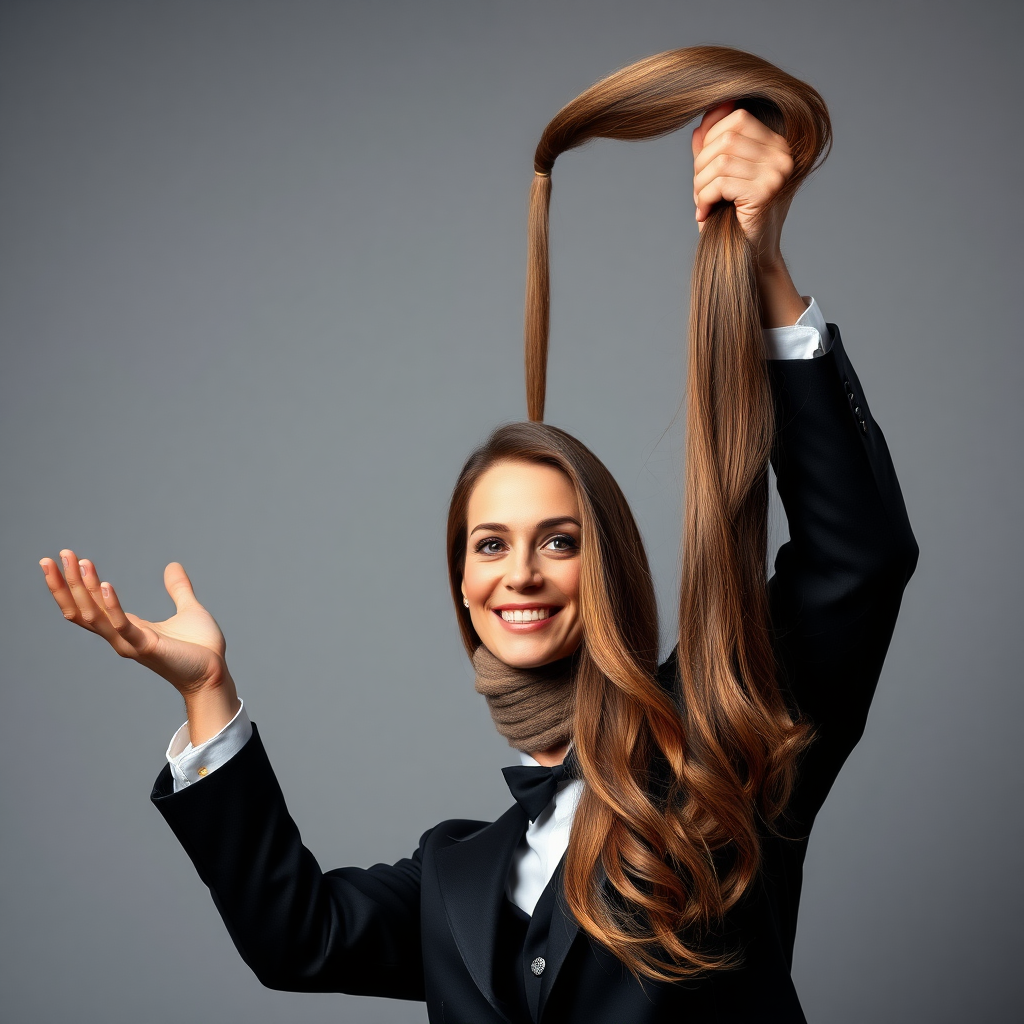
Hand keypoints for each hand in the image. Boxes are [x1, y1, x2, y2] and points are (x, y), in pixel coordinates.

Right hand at [40, 552, 238, 741]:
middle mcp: (121, 637)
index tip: (63, 559)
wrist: (215, 674)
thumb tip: (173, 565)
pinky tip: (106, 584)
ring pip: (95, 616)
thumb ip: (178, 589)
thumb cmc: (200, 648)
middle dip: (66, 584)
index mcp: (127, 627)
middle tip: (52, 558)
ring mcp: (131, 643)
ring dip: (84, 589)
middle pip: (82, 609)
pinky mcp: (147, 647)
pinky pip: (123, 626)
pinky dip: (113, 605)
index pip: (87, 606)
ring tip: (78, 562)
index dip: (72, 585)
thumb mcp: (188, 609)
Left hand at [692, 102, 794, 267]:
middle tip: (699, 191)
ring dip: (700, 184)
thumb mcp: (721, 179)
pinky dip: (704, 199)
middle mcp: (782, 155)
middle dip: (701, 164)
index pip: (737, 117)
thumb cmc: (733, 218)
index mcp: (776, 144)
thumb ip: (711, 151)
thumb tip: (699, 127)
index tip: (703, 168)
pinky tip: (705, 213)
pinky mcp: (766, 192)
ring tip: (702, 204)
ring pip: (720, 161)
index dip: (710, 137)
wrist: (750, 257)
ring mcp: (777, 173)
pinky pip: (721, 183)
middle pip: (726, 138)